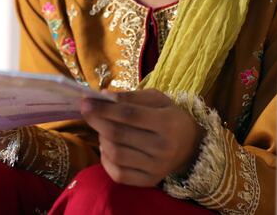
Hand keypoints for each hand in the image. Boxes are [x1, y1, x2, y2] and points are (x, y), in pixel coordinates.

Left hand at [80, 89, 203, 186]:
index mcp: (167, 123)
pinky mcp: (149, 181)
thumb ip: (131, 96)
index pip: (129, 115)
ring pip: (115, 153)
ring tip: (103, 129)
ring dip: (102, 138)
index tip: (86, 101)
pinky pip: (118, 173)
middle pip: (119, 135)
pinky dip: (105, 160)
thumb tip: (103, 96)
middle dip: (97, 121)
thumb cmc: (169, 117)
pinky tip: (108, 148)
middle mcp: (162, 148)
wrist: (190, 146)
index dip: (104, 108)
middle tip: (86, 111)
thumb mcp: (158, 99)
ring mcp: (156, 167)